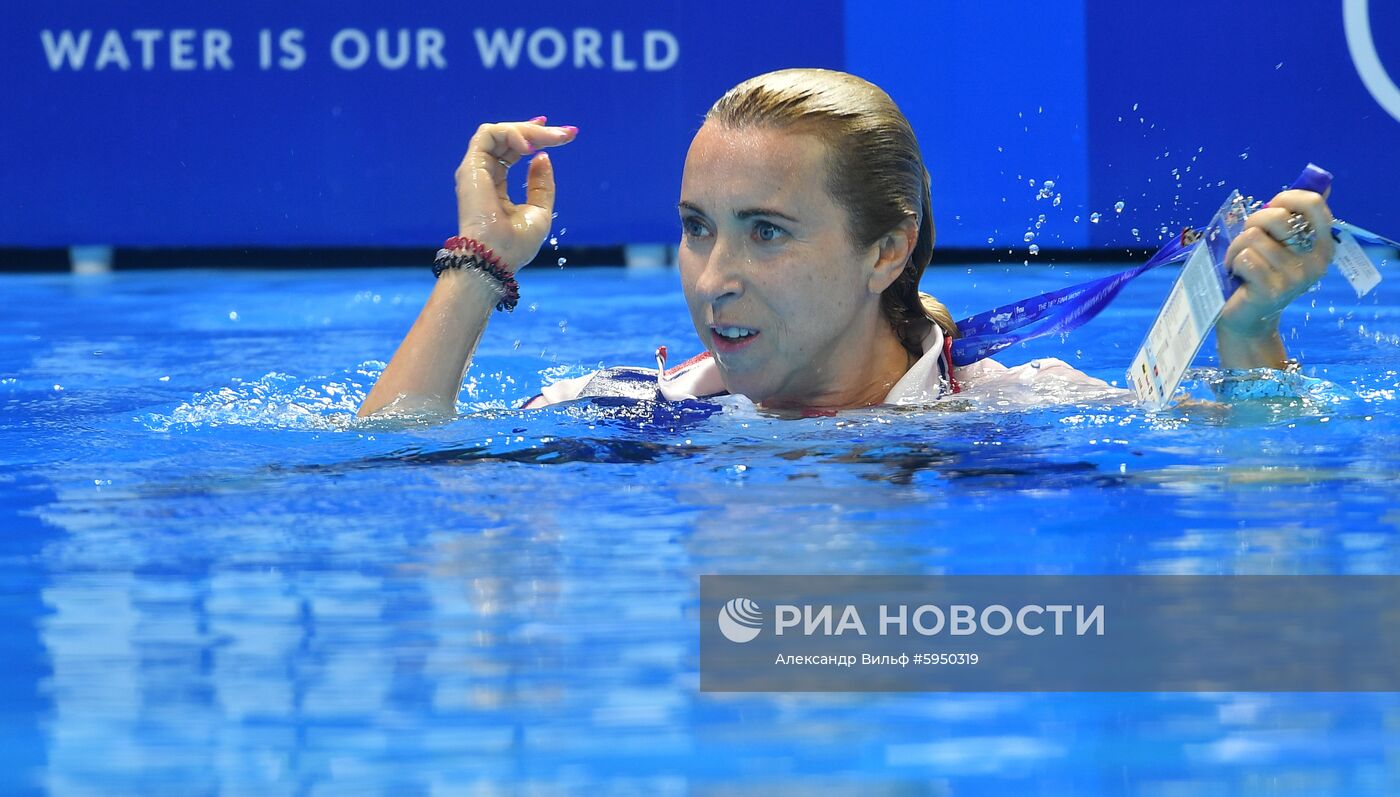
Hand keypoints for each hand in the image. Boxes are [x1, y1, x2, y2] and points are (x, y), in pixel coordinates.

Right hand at [454, 118, 577, 270]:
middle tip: (566, 134)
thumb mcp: (539, 210)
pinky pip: (489, 134)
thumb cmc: (515, 244)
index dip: (535, 138)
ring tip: (552, 139)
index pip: (512, 152)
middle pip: (508, 139)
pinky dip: (512, 133)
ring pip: (499, 132)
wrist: (496, 258)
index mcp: (496, 186)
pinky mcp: (471, 166)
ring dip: (528, 130)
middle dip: (538, 131)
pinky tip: (530, 147)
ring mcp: (476, 169)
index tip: (563, 135)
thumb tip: (542, 156)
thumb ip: (540, 184)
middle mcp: (484, 174)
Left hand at [1217, 188, 1334, 340]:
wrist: (1247, 318)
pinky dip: (1233, 262)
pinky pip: (1245, 257)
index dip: (1286, 198)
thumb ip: (1296, 218)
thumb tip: (1323, 183)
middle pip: (1276, 217)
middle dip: (1252, 223)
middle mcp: (1314, 262)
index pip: (1314, 204)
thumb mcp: (1280, 244)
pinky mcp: (1272, 290)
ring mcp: (1295, 277)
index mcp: (1322, 246)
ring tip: (1240, 263)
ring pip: (1253, 238)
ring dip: (1237, 248)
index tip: (1271, 207)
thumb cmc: (1259, 274)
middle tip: (1247, 242)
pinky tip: (1236, 275)